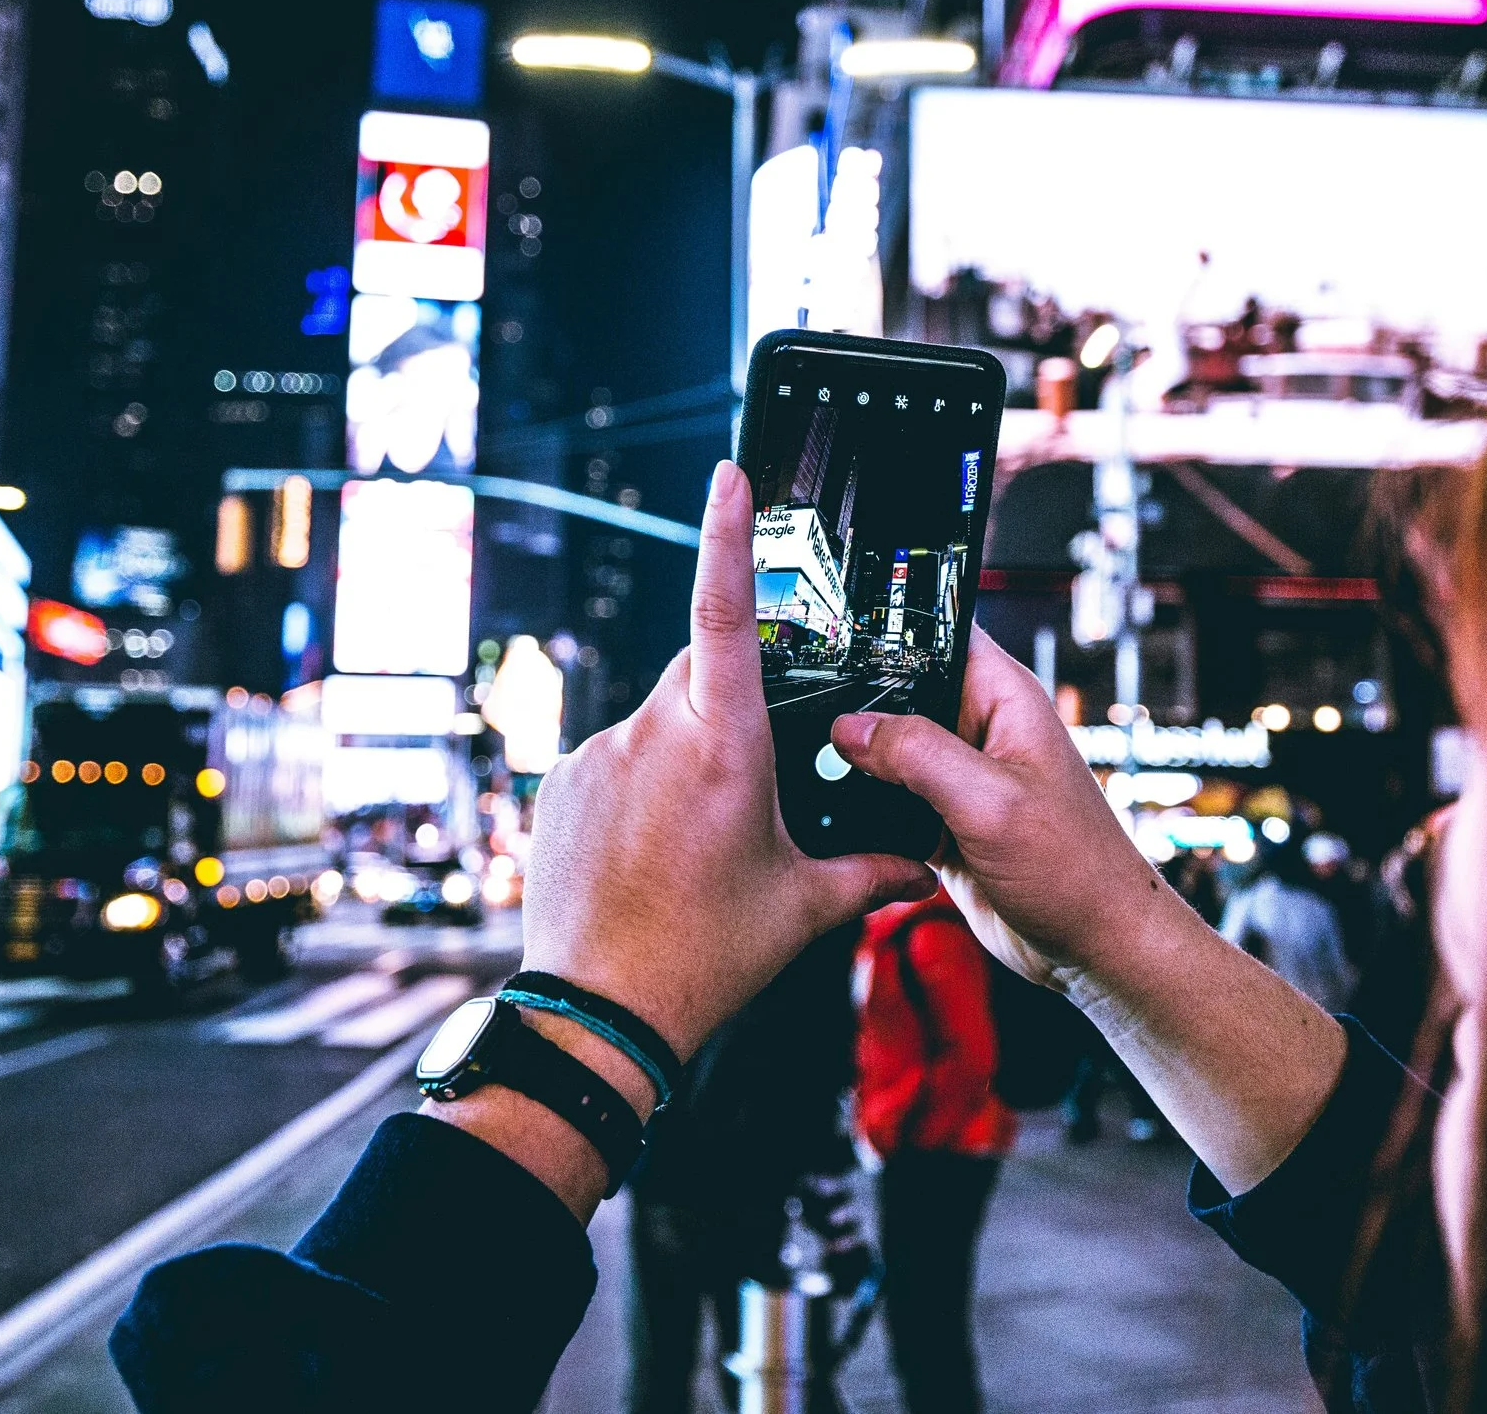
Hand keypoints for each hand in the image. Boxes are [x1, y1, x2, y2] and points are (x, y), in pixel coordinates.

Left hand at [519, 461, 935, 1059]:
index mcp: (723, 745)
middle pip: (701, 670)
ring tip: (696, 845)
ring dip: (683, 756)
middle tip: (756, 779)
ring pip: (656, 720)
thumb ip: (874, 869)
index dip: (729, 534)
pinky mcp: (560, 783)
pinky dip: (639, 787)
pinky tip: (650, 854)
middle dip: (734, 701)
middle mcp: (652, 732)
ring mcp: (596, 754)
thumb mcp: (805, 909)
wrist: (599, 1013)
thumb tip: (926, 860)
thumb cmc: (706, 957)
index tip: (730, 473)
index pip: (727, 612)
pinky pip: (612, 757)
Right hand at [829, 629, 1173, 995]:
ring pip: (888, 750)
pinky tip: (843, 819)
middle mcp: (980, 730)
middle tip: (814, 728)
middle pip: (900, 692)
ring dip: (859, 765)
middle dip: (859, 708)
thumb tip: (851, 728)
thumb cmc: (1076, 870)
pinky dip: (868, 810)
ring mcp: (959, 777)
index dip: (891, 633)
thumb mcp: (990, 802)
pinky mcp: (944, 821)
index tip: (834, 646)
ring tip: (822, 775)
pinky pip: (890, 801)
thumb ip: (919, 755)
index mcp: (1004, 699)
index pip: (939, 636)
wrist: (1092, 946)